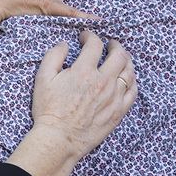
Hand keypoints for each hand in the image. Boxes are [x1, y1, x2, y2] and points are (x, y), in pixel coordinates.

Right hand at [28, 30, 135, 152]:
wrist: (59, 139)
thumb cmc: (49, 110)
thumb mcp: (43, 79)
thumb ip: (54, 56)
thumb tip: (65, 44)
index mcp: (84, 71)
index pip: (95, 44)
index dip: (90, 36)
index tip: (85, 37)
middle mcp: (103, 81)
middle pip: (119, 55)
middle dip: (115, 45)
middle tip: (110, 44)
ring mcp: (114, 97)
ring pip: (129, 72)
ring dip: (126, 61)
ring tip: (121, 59)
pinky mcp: (119, 111)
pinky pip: (133, 91)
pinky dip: (132, 81)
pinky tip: (128, 79)